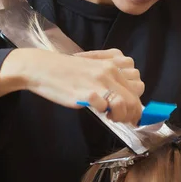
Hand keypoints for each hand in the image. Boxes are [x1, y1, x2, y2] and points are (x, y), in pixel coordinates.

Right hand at [0, 48, 142, 124]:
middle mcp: (109, 71)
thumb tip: (124, 98)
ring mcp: (100, 82)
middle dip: (131, 112)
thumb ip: (110, 78)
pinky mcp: (88, 93)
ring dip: (120, 114)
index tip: (127, 111)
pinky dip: (103, 112)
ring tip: (109, 116)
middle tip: (118, 117)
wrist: (42, 68)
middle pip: (135, 97)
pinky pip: (106, 107)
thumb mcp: (93, 68)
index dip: (136, 102)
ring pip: (126, 103)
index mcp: (112, 64)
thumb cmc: (65, 71)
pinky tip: (95, 110)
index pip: (138, 85)